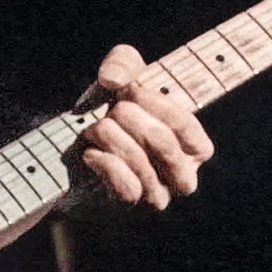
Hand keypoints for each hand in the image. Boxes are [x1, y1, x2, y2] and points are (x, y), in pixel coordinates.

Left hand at [77, 45, 215, 209]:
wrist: (75, 158)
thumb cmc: (113, 115)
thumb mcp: (122, 79)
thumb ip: (124, 62)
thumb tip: (112, 80)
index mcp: (195, 148)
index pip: (184, 125)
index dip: (155, 103)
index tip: (129, 89)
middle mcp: (183, 177)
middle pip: (161, 142)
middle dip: (126, 117)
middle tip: (110, 111)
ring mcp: (158, 197)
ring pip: (139, 161)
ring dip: (107, 136)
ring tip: (94, 129)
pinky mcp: (128, 208)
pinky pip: (124, 184)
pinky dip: (103, 161)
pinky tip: (91, 153)